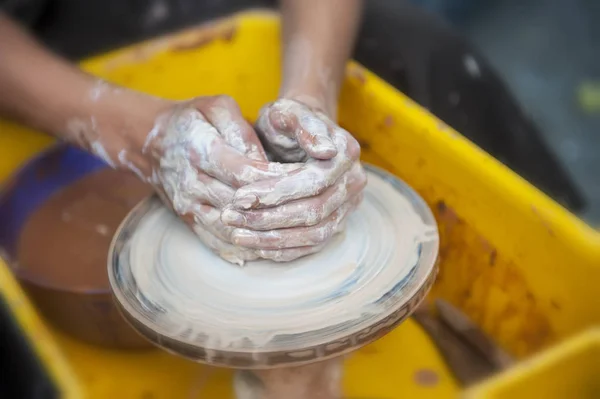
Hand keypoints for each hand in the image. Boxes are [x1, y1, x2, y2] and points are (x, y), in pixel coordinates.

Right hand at [136, 95, 303, 264]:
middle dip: (276, 209)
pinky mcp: (188, 221)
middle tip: (309, 208)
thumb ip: (241, 130)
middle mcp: (191, 183)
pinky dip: (244, 249)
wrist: (151, 143)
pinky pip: (217, 242)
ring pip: (231, 229)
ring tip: (296, 233)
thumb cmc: (192, 120)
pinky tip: (269, 248)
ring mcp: (188, 206)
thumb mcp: (216, 108)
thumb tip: (263, 161)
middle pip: (240, 205)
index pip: (245, 173)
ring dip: (263, 235)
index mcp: (200, 150)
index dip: (276, 180)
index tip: (304, 180)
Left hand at [220, 98, 366, 259]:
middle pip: (313, 212)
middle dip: (268, 218)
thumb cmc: (287, 120)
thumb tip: (326, 151)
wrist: (297, 132)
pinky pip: (312, 245)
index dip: (276, 192)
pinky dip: (284, 249)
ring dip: (273, 239)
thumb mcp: (288, 111)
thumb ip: (304, 125)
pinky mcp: (336, 223)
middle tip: (230, 217)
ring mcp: (348, 206)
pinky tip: (255, 246)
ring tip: (236, 235)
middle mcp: (354, 182)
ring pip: (314, 234)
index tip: (239, 196)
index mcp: (346, 152)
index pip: (312, 182)